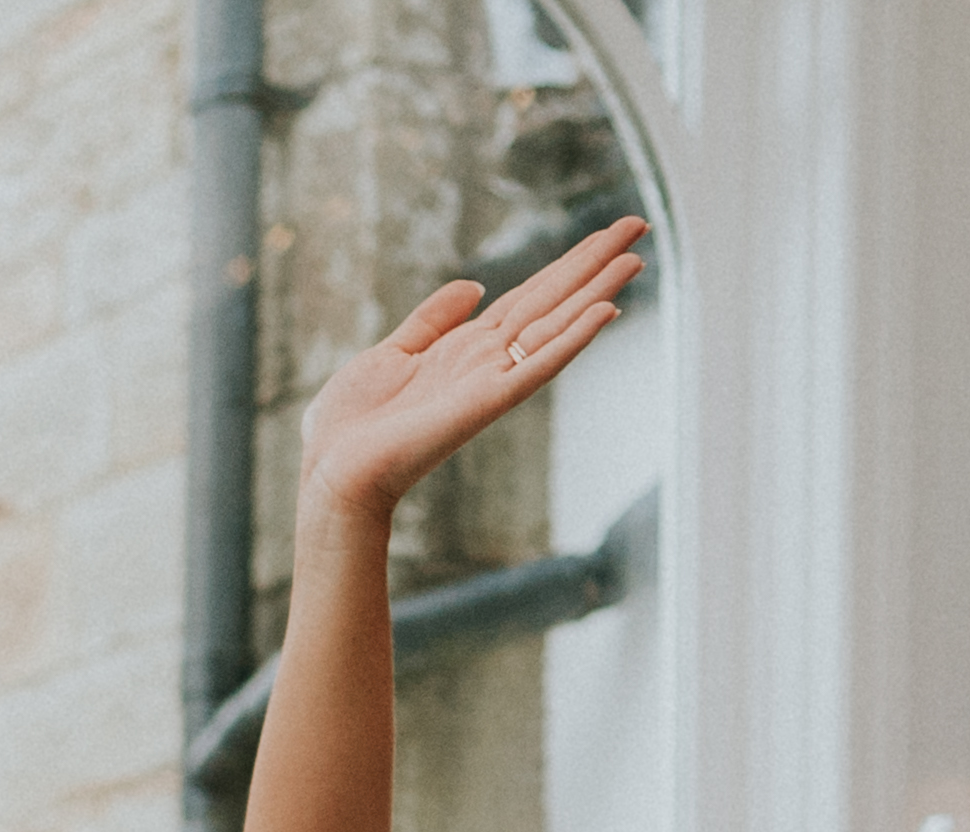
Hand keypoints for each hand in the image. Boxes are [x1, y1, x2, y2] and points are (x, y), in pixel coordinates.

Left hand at [292, 217, 643, 520]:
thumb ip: (432, 320)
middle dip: (593, 263)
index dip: (565, 265)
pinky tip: (604, 311)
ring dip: (596, 290)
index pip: (528, 297)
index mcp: (463, 348)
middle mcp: (485, 361)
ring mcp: (489, 381)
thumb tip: (474, 284)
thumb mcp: (390, 354)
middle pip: (551, 300)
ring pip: (554, 325)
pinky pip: (537, 366)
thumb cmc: (350, 424)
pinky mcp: (485, 402)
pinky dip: (571, 340)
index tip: (604, 235)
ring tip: (636, 257)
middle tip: (639, 223)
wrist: (331, 470)